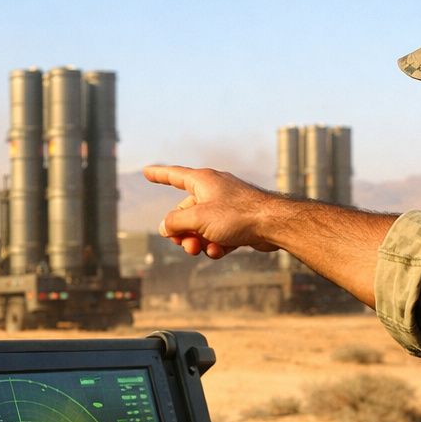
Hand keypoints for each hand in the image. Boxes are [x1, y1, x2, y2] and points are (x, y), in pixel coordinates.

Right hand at [145, 164, 283, 257]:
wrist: (274, 224)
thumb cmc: (237, 215)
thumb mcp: (198, 218)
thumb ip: (175, 222)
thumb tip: (164, 227)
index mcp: (203, 181)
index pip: (174, 175)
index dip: (158, 174)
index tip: (146, 171)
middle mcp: (214, 190)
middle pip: (185, 211)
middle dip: (181, 231)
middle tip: (184, 245)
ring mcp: (227, 206)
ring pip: (201, 226)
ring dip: (197, 241)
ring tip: (201, 250)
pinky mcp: (238, 222)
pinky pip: (217, 234)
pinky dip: (215, 244)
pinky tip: (218, 251)